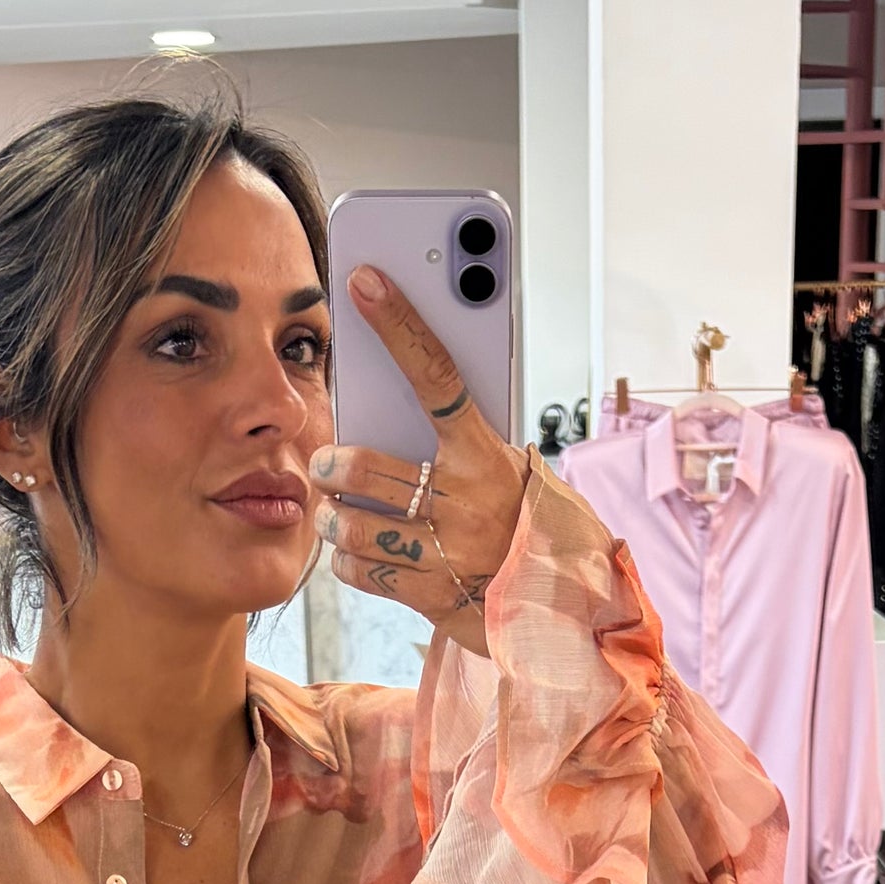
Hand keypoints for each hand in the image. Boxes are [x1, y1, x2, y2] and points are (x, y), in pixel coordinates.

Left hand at [311, 265, 530, 651]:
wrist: (560, 600)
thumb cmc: (521, 519)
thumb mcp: (504, 466)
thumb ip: (460, 437)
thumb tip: (401, 387)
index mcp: (486, 454)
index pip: (438, 375)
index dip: (399, 325)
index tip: (365, 282)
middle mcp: (466, 501)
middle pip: (369, 467)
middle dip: (333, 464)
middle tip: (324, 463)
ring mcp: (448, 552)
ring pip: (356, 525)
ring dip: (333, 516)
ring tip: (334, 509)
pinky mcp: (433, 595)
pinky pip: (364, 570)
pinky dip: (348, 559)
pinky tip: (356, 549)